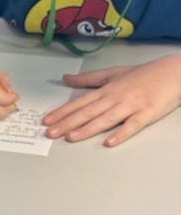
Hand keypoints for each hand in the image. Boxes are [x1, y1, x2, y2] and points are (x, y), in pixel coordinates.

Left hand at [43, 56, 180, 145]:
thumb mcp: (113, 73)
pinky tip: (109, 142)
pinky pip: (132, 126)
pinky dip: (121, 133)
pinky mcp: (146, 114)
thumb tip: (66, 78)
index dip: (62, 112)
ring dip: (87, 129)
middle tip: (50, 133)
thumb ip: (88, 78)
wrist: (174, 72)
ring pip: (105, 119)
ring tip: (70, 137)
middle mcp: (115, 98)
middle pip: (88, 112)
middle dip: (67, 123)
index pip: (80, 103)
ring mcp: (130, 106)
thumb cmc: (144, 74)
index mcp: (106, 90)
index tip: (46, 120)